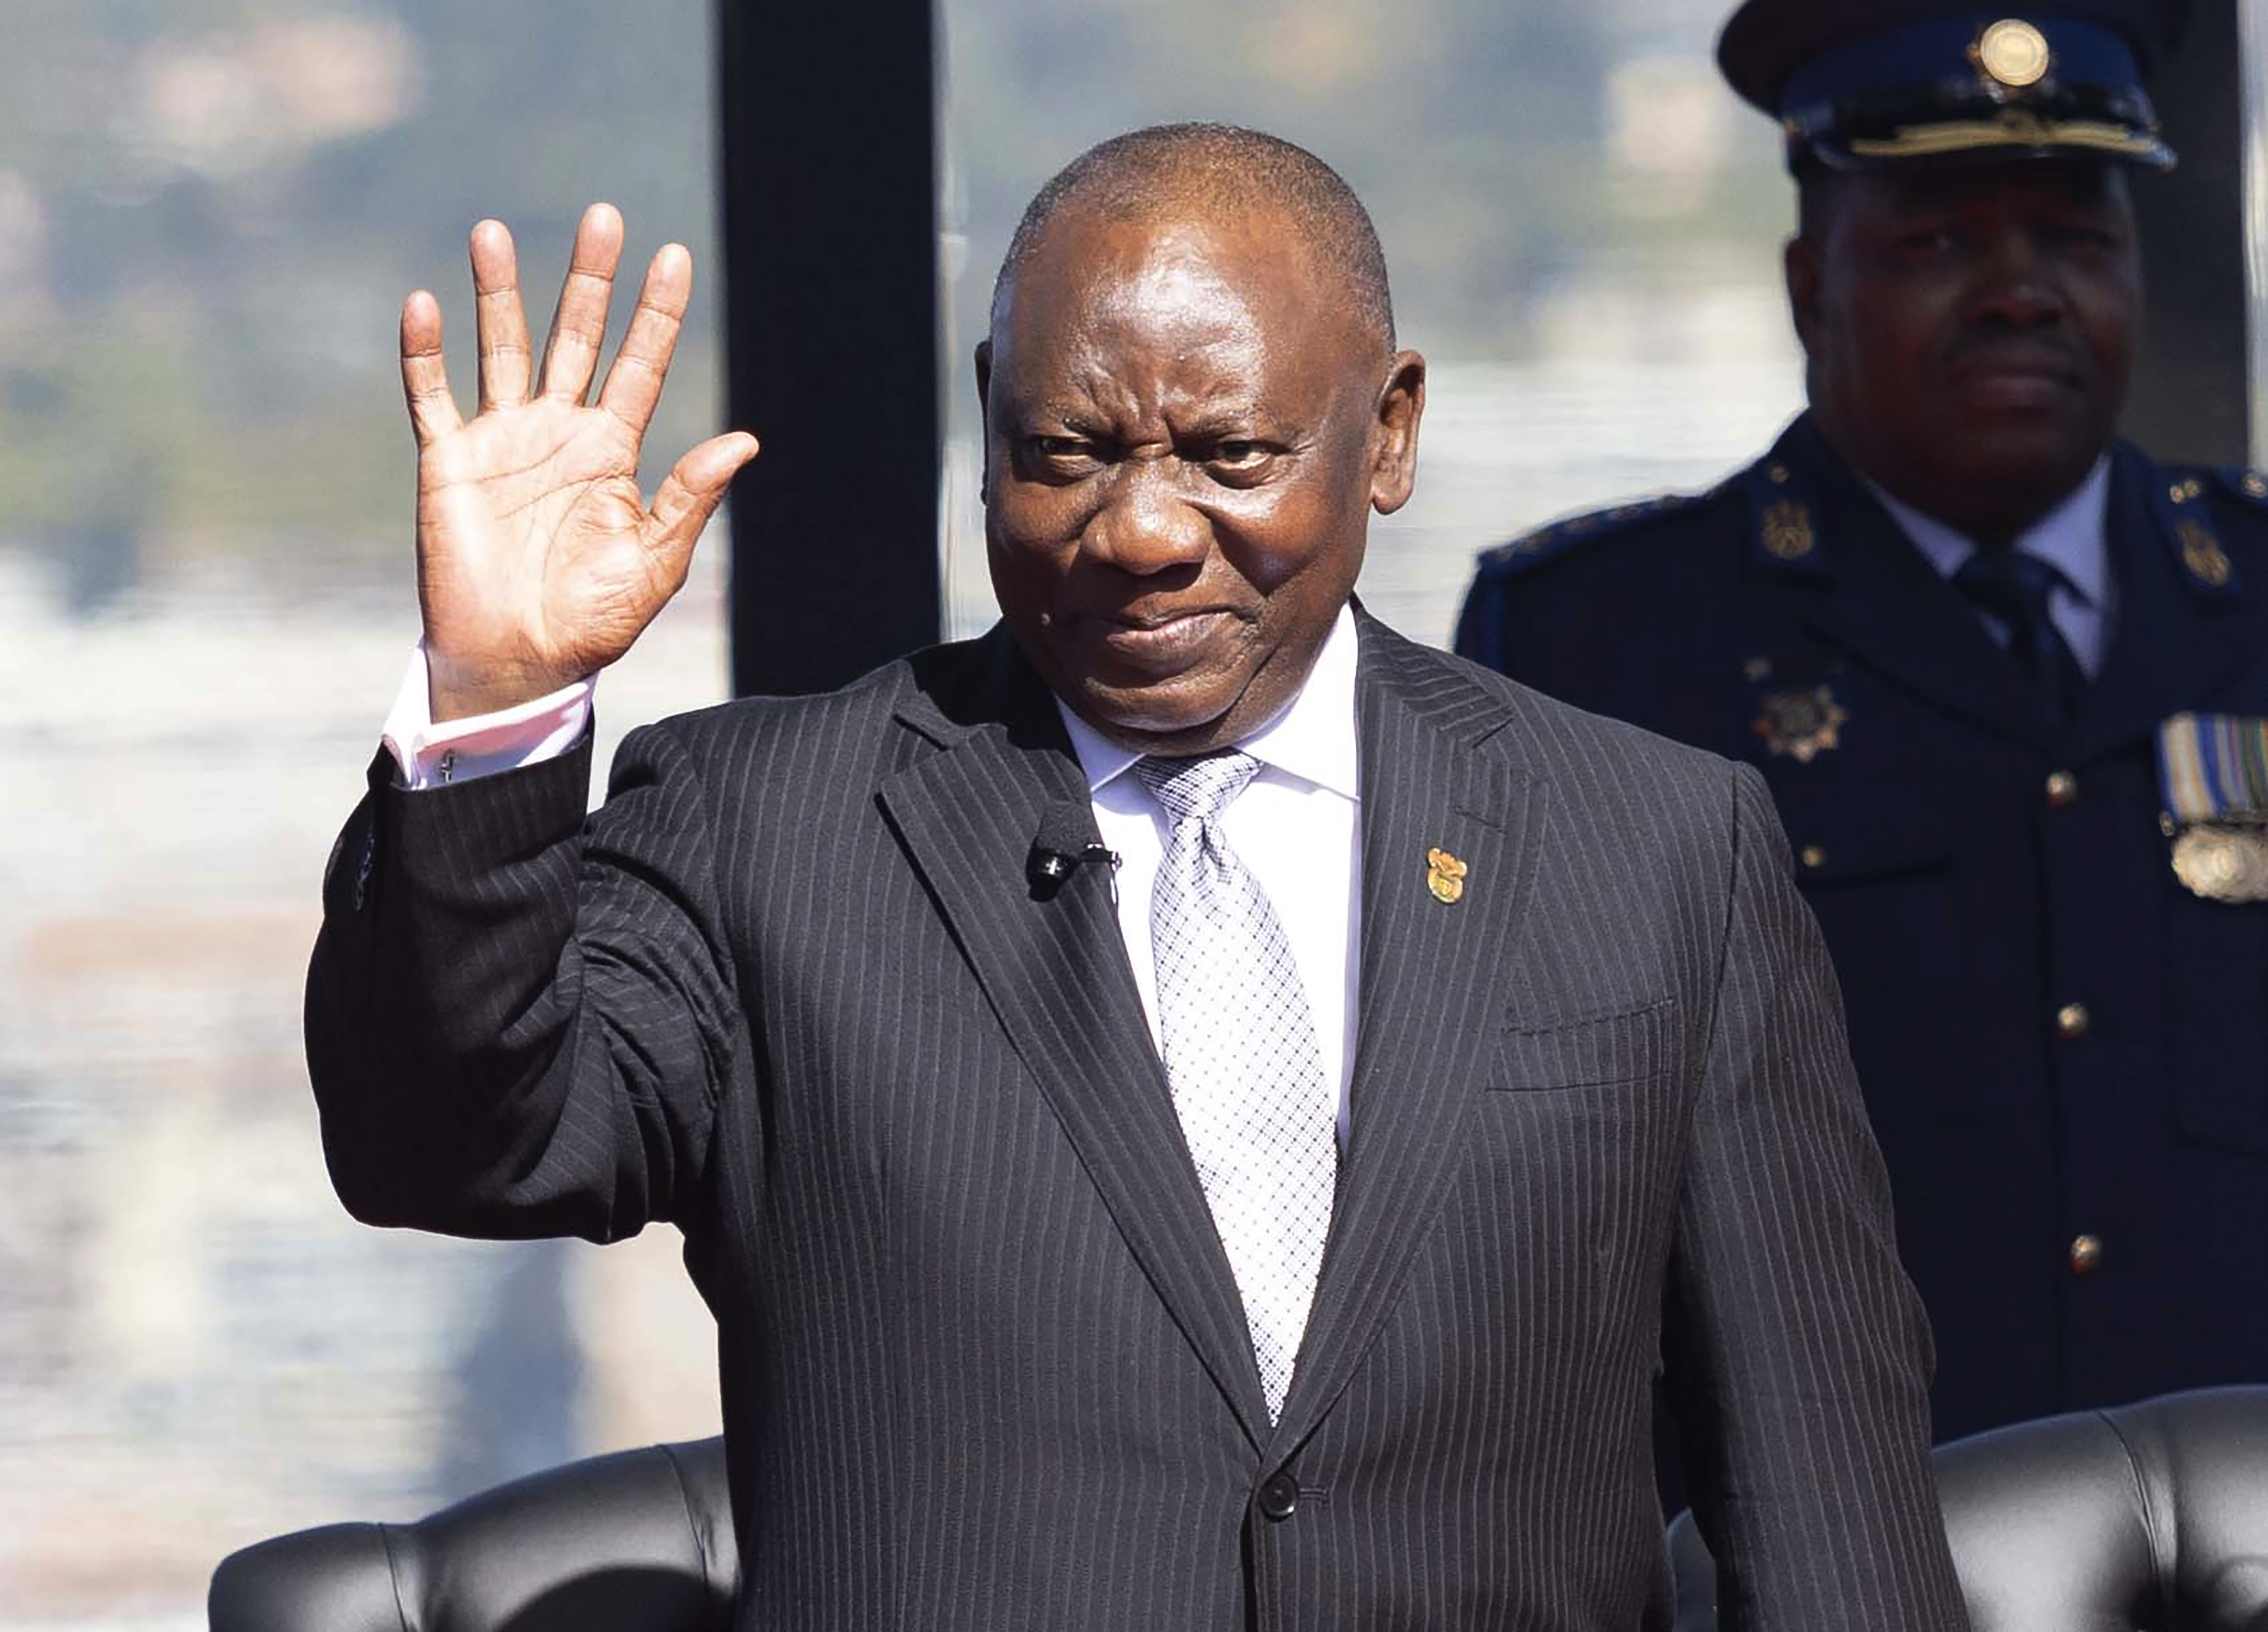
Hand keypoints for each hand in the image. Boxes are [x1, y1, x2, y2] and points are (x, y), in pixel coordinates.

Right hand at [401, 203, 758, 719]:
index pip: (640, 366)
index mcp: (612, 452)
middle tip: (604, 215)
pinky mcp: (449, 462)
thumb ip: (690, 499)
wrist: (519, 663)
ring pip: (502, 348)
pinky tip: (424, 303)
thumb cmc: (591, 622)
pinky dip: (423, 352)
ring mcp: (502, 441)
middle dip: (590, 279)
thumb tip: (747, 440)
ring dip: (498, 291)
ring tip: (493, 231)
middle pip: (576, 337)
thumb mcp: (654, 563)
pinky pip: (431, 396)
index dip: (657, 313)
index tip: (674, 255)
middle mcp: (558, 432)